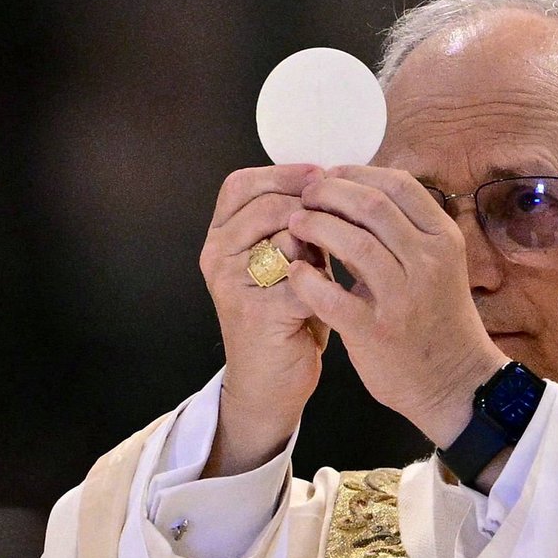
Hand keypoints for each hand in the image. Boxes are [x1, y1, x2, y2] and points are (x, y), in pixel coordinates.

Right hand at [199, 164, 328, 474]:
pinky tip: (338, 291)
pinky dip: (328, 283)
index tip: (323, 174)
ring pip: (287, 238)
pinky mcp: (256, 312)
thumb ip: (297, 225)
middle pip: (268, 205)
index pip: (242, 184)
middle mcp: (217, 255)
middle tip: (340, 222)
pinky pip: (304, 279)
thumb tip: (333, 184)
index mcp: (221, 236)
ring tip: (332, 264)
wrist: (270, 383)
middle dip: (313, 210)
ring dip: (321, 247)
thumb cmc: (286, 317)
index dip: (284, 174)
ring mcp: (232, 284)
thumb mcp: (285, 261)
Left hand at [286, 166, 506, 446]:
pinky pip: (332, 296)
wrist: (454, 382)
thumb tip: (353, 191)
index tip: (330, 175)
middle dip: (330, 192)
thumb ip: (402, 231)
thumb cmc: (436, 318)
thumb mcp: (435, 264)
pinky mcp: (377, 331)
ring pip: (354, 243)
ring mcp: (404, 297)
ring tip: (295, 223)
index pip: (398, 185)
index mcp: (443, 239)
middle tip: (305, 196)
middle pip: (372, 205)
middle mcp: (428, 262)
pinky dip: (307, 278)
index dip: (357, 173)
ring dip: (315, 226)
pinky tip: (296, 271)